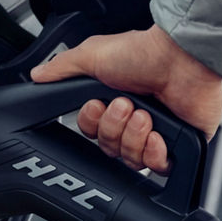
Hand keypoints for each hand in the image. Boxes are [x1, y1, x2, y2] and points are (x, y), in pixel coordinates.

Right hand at [31, 25, 221, 171]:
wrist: (183, 58)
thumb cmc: (144, 52)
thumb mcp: (91, 54)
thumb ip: (62, 67)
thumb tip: (38, 75)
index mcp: (113, 103)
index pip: (92, 133)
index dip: (92, 125)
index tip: (97, 106)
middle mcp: (133, 120)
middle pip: (109, 148)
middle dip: (114, 129)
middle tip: (125, 106)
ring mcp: (157, 134)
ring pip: (131, 160)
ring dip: (134, 137)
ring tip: (145, 115)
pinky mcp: (179, 145)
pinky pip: (158, 167)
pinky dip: (154, 154)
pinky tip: (157, 136)